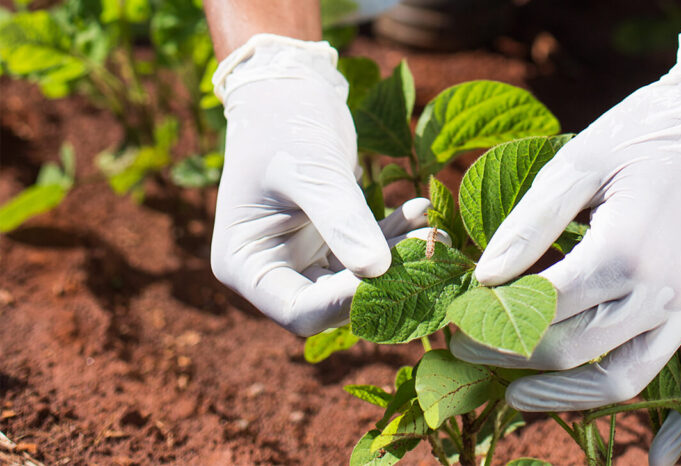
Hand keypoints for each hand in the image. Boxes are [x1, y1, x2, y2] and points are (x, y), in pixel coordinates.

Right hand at [210, 34, 426, 335]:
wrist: (286, 89)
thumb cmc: (285, 125)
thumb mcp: (314, 172)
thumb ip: (343, 221)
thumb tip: (378, 270)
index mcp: (245, 266)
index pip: (300, 311)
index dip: (348, 302)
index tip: (391, 272)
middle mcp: (270, 271)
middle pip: (332, 305)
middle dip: (383, 282)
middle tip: (427, 250)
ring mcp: (301, 259)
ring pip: (358, 283)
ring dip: (397, 259)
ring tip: (435, 229)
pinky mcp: (329, 242)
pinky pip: (366, 253)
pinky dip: (392, 235)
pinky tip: (418, 209)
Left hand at [449, 20, 680, 464]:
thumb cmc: (648, 130)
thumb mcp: (581, 159)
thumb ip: (530, 222)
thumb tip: (483, 276)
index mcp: (623, 251)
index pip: (541, 313)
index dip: (488, 325)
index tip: (453, 323)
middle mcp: (662, 291)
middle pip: (574, 353)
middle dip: (511, 361)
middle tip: (467, 351)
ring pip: (627, 380)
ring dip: (569, 400)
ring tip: (517, 397)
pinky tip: (657, 460)